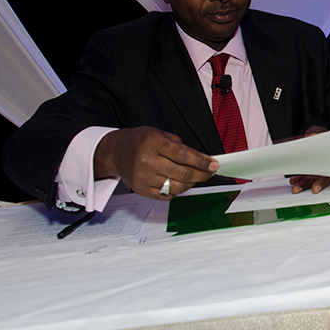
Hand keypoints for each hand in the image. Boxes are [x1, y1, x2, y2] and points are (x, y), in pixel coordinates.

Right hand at [93, 127, 218, 199]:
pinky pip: (167, 195)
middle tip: (210, 172)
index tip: (213, 164)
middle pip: (182, 173)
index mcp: (153, 143)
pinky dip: (178, 191)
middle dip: (201, 174)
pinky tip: (181, 183)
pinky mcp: (142, 190)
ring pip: (176, 186)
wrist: (116, 152)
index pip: (183, 155)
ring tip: (196, 177)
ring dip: (191, 183)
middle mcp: (147, 161)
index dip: (201, 161)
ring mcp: (144, 177)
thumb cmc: (140, 141)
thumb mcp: (160, 134)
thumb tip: (201, 160)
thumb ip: (180, 146)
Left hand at [288, 126, 329, 193]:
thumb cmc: (321, 136)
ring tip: (295, 188)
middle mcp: (327, 167)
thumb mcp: (320, 132)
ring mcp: (317, 171)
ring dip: (304, 185)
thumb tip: (311, 136)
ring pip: (312, 180)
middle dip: (320, 184)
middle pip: (325, 178)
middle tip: (315, 190)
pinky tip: (292, 181)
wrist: (314, 138)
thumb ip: (317, 132)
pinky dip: (298, 179)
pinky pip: (303, 177)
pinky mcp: (308, 171)